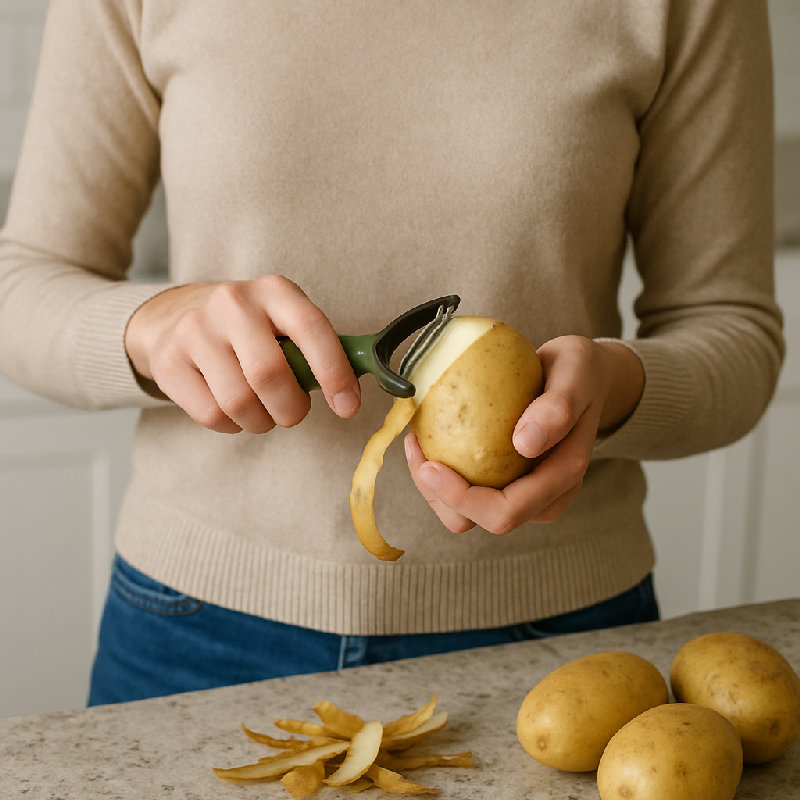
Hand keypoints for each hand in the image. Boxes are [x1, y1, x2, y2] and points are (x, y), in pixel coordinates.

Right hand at [124, 275, 360, 432]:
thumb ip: (320, 350)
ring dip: (261, 421)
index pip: (312, 329)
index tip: (348, 407)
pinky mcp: (169, 360)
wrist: (177, 316)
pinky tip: (233, 409)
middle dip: (291, 409)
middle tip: (293, 412)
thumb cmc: (252, 330)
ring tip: (262, 411)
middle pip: (270, 376)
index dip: (334, 373)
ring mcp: (196, 329)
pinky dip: (232, 425)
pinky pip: (211, 415)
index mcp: (275, 291)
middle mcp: (233, 302)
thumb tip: (361, 387)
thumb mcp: (286, 323)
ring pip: (240, 402)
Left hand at [404, 335, 643, 533]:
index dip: (463, 500)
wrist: (585, 377)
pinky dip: (443, 473)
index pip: (507, 511)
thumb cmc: (580, 373)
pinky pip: (468, 491)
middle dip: (440, 496)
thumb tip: (524, 445)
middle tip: (416, 450)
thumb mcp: (576, 374)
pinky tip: (427, 438)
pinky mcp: (507, 482)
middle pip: (481, 520)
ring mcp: (525, 493)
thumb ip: (558, 407)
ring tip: (417, 441)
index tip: (431, 466)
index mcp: (562, 477)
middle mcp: (544, 496)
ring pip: (468, 514)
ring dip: (435, 488)